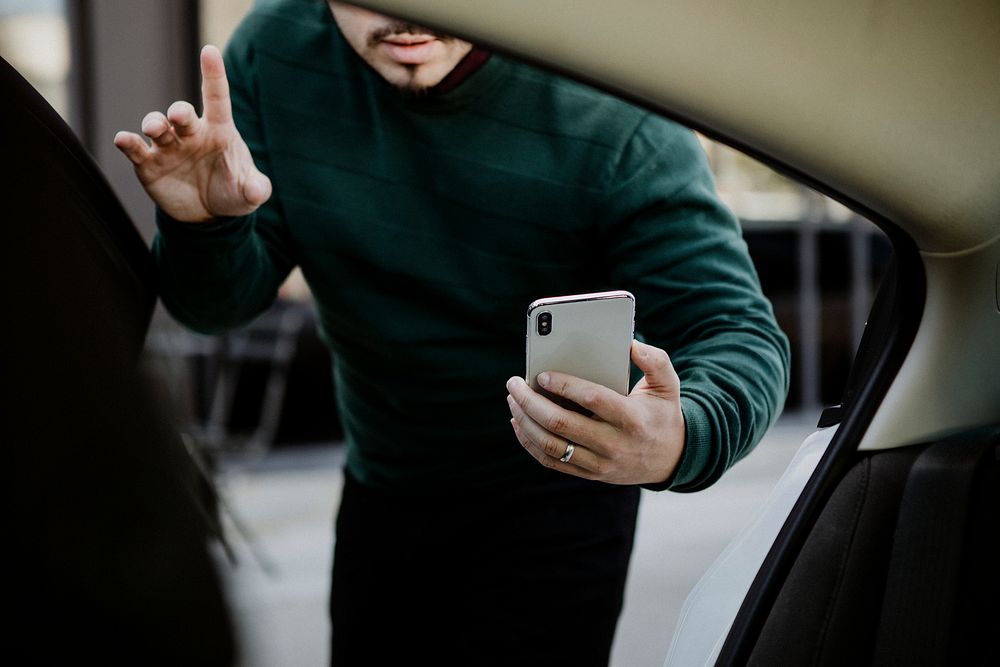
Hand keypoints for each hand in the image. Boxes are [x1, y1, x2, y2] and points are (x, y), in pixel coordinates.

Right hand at [113, 45, 270, 222]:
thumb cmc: (233, 192)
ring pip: (156, 125)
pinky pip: (135, 149)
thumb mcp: (250, 194)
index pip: (216, 98)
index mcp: (219, 131)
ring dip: (153, 123)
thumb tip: (258, 191)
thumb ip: (256, 189)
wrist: (209, 216)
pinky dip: (127, 142)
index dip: (213, 75)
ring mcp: (168, 146)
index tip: (210, 51)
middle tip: (178, 115)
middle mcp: (191, 133)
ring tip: (155, 129)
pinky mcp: (148, 164)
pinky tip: (123, 140)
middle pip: (182, 113)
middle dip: (178, 111)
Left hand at [506, 340, 684, 484]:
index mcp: (632, 419)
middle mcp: (614, 444)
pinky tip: (519, 422)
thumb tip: (630, 343)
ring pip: (550, 445)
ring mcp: (599, 463)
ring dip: (525, 421)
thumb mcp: (668, 385)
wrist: (671, 459)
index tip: (542, 375)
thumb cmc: (662, 414)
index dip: (564, 385)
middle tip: (514, 383)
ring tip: (513, 399)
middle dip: (530, 401)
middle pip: (561, 424)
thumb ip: (654, 360)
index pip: (592, 400)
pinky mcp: (589, 474)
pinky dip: (529, 442)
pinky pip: (551, 461)